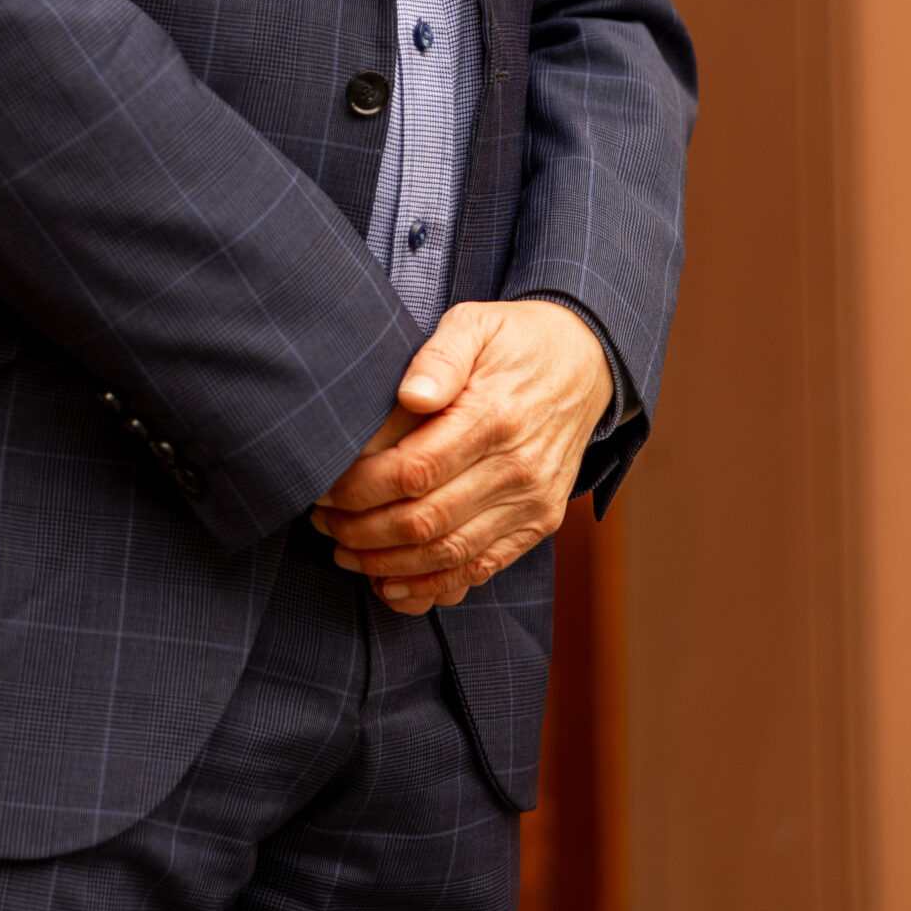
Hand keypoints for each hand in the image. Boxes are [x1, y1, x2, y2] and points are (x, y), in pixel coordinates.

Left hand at [309, 299, 612, 616]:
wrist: (588, 364)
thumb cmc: (516, 341)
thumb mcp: (476, 324)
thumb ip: (439, 356)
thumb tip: (410, 394)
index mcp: (494, 416)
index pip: (413, 470)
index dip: (360, 488)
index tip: (324, 488)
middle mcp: (518, 468)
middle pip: (425, 521)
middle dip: (362, 530)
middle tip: (323, 522)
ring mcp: (532, 503)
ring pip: (448, 556)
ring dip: (387, 564)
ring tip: (345, 551)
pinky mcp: (539, 524)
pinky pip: (481, 571)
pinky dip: (432, 587)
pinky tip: (390, 584)